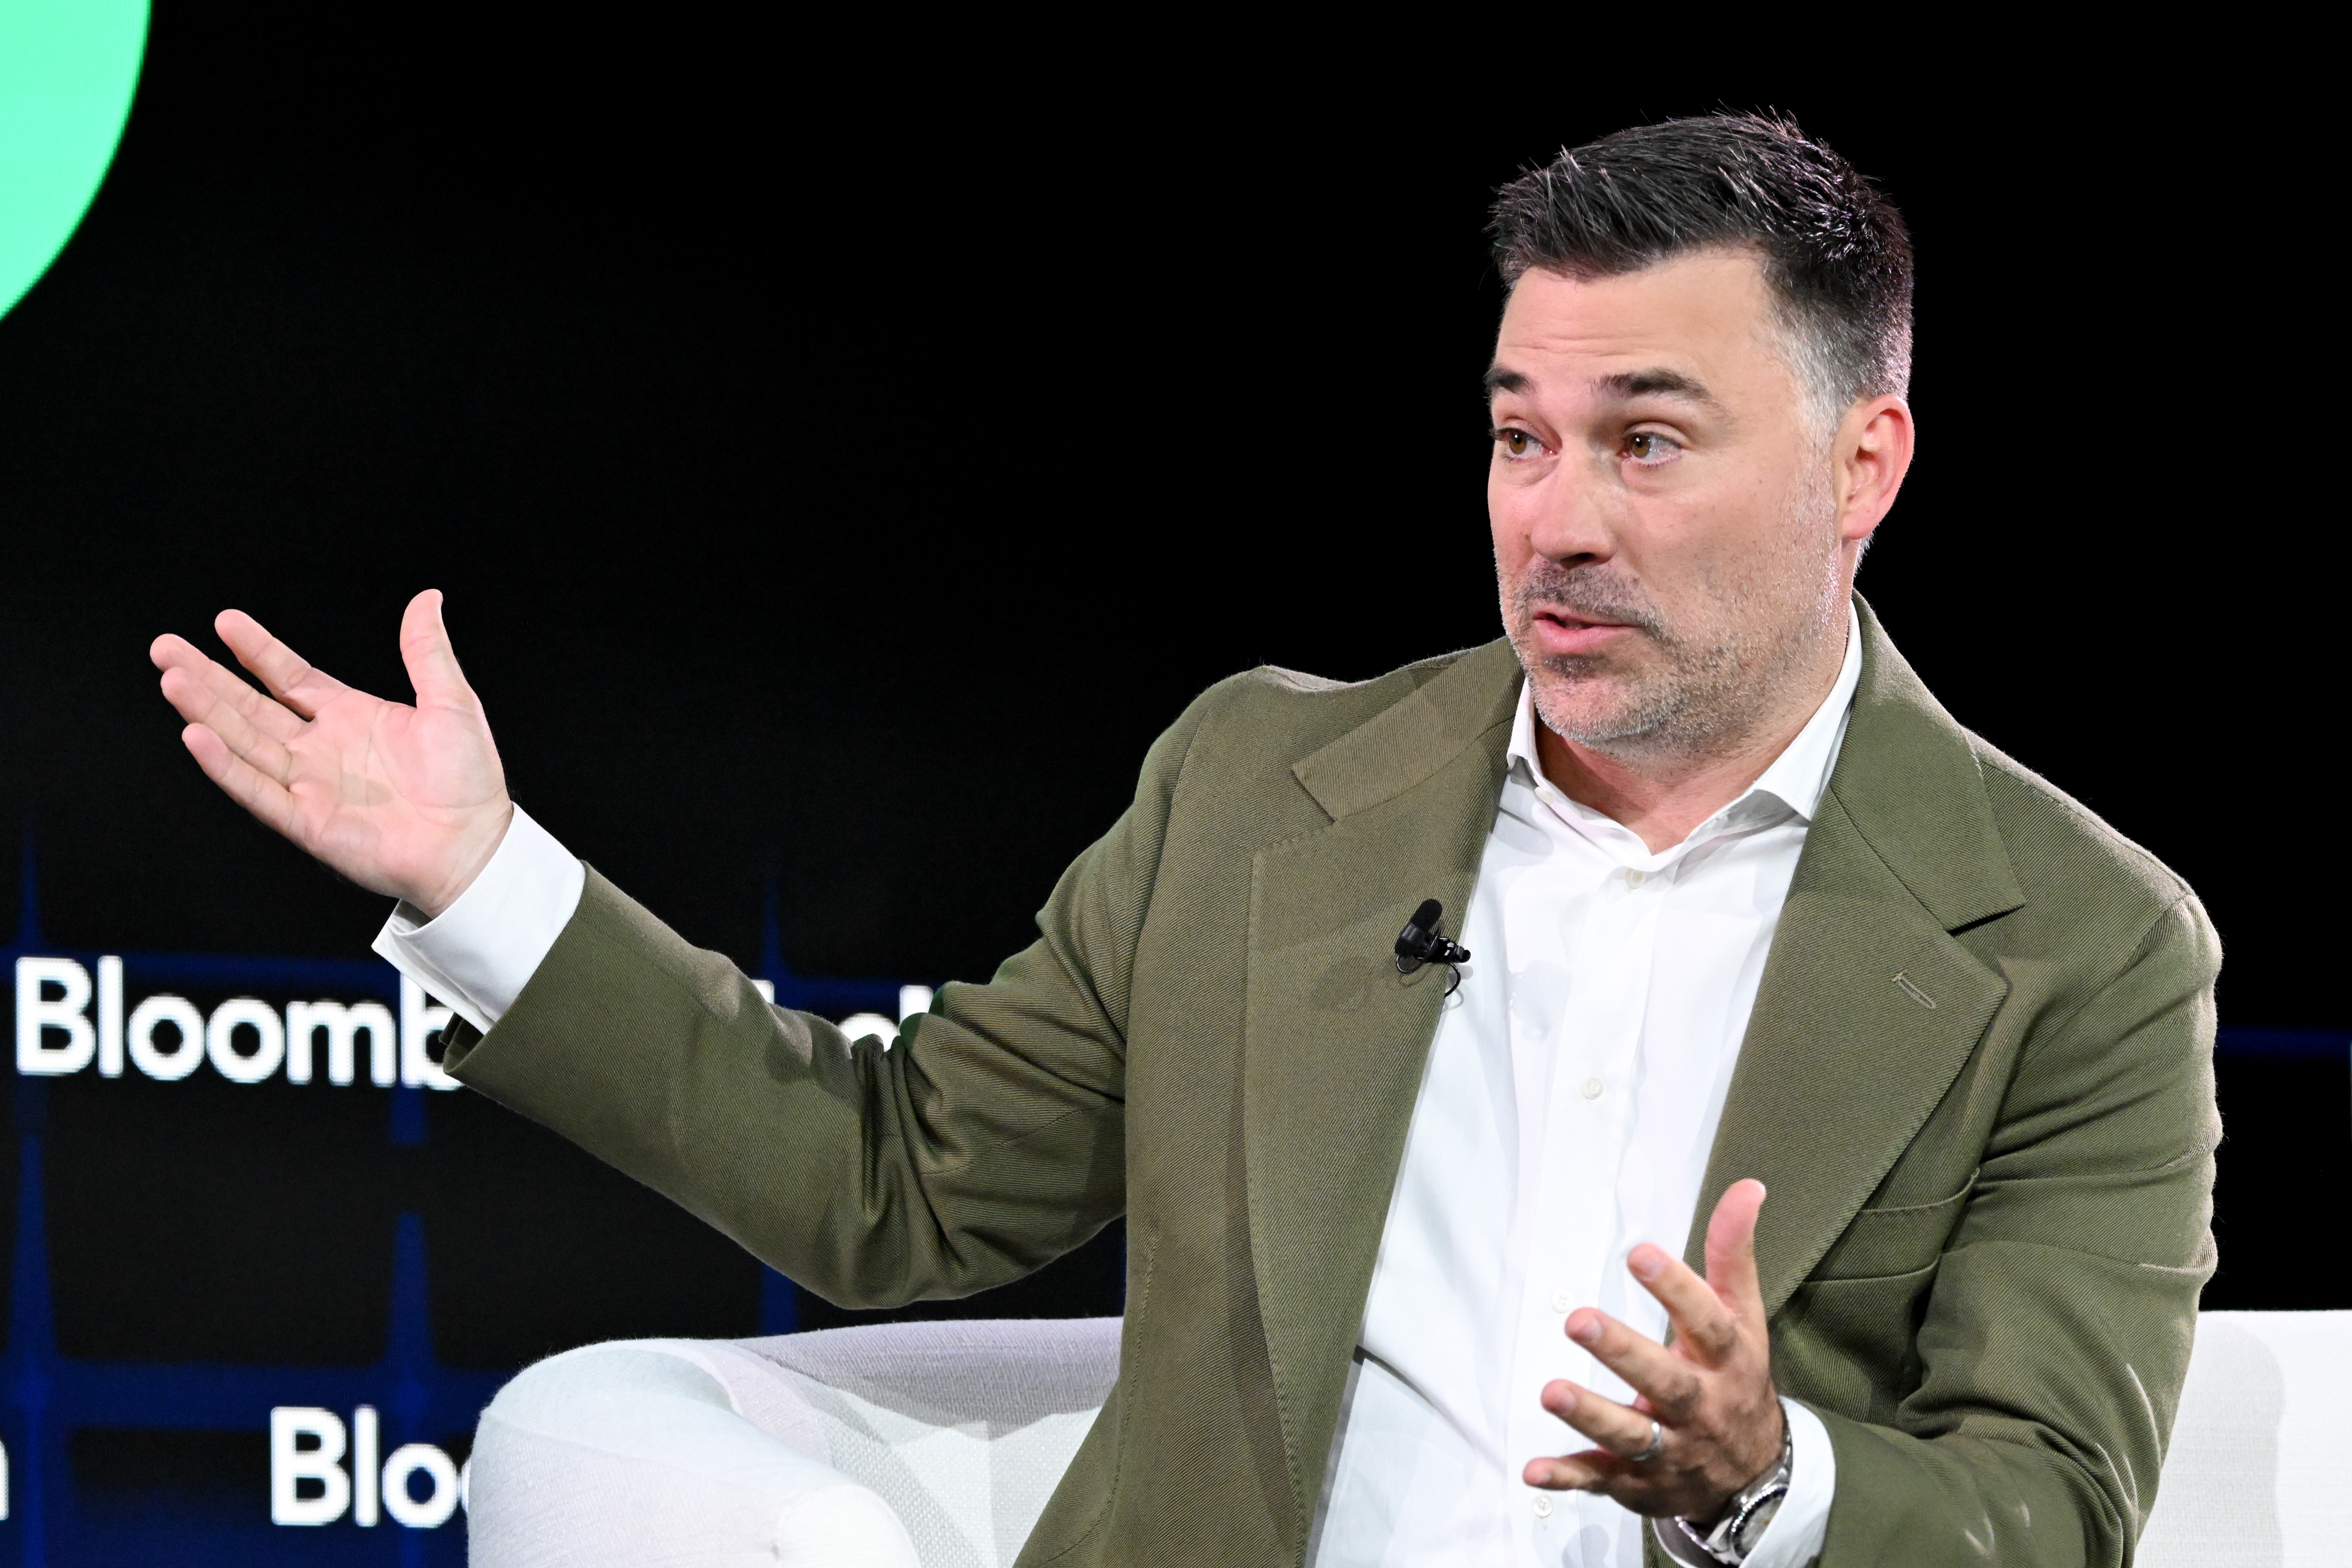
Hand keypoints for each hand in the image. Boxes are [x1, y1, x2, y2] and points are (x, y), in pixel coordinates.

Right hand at [151, 589, 511, 917]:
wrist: (475, 843)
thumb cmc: (468, 779)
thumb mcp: (451, 702)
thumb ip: (427, 651)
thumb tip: (428, 598)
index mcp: (349, 717)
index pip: (290, 676)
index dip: (257, 650)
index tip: (224, 621)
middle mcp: (320, 749)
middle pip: (250, 706)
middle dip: (207, 677)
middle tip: (165, 648)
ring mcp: (308, 785)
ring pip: (244, 743)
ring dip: (206, 712)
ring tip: (172, 680)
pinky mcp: (306, 821)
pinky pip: (257, 790)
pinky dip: (226, 766)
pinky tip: (198, 736)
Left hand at [1523, 1179, 1784, 1520]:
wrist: (1755, 1475)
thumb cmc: (1736, 1376)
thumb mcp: (1744, 1316)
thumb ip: (1733, 1252)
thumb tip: (1748, 1186)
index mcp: (1726, 1359)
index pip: (1706, 1321)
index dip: (1676, 1288)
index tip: (1640, 1253)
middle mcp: (1701, 1405)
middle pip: (1666, 1381)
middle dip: (1623, 1353)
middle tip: (1579, 1321)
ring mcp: (1671, 1448)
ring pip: (1632, 1434)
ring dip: (1590, 1416)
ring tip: (1550, 1392)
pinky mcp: (1640, 1480)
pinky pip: (1602, 1478)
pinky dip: (1569, 1476)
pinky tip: (1533, 1469)